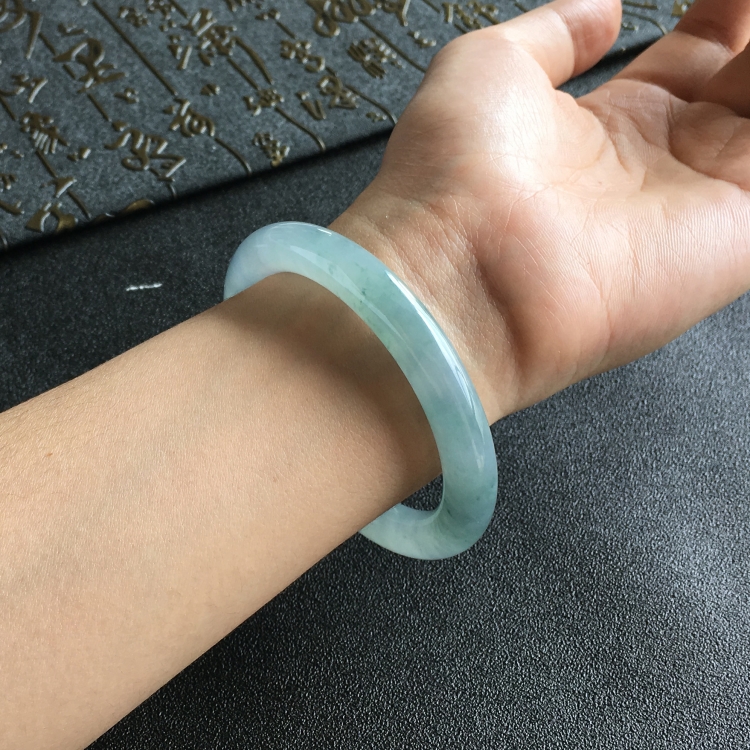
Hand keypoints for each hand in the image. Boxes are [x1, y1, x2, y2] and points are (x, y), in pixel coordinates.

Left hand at [332, 0, 749, 424]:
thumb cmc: (453, 179)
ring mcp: (700, 203)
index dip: (723, 12)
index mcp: (605, 127)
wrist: (458, 270)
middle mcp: (657, 164)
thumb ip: (557, 32)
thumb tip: (602, 10)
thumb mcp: (491, 66)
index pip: (691, 57)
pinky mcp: (733, 240)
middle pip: (741, 85)